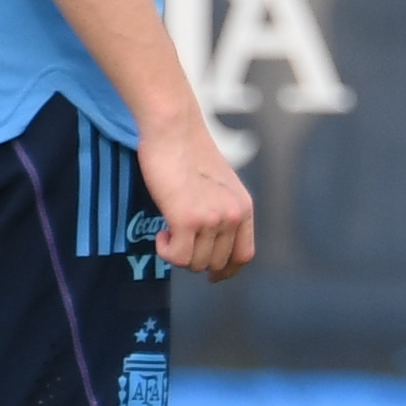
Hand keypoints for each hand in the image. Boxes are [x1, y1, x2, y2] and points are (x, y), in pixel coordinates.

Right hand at [143, 114, 257, 277]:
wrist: (173, 128)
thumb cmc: (187, 152)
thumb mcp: (216, 184)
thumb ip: (219, 211)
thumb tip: (207, 244)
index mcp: (244, 207)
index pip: (244, 255)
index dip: (227, 271)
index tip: (212, 276)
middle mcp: (233, 216)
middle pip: (215, 263)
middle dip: (193, 259)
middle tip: (176, 240)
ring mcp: (213, 219)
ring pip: (194, 263)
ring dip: (176, 253)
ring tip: (167, 230)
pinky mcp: (188, 219)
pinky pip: (177, 256)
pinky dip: (165, 250)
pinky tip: (161, 232)